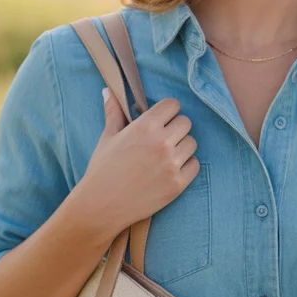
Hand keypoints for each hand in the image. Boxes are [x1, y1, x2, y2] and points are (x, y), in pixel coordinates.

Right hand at [77, 87, 200, 239]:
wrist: (101, 206)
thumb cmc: (102, 170)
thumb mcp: (107, 138)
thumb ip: (114, 112)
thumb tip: (108, 91)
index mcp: (144, 127)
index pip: (173, 105)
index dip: (167, 112)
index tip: (161, 120)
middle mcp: (161, 143)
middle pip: (186, 122)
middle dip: (175, 128)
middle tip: (163, 139)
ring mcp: (172, 164)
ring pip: (192, 143)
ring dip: (182, 147)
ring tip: (165, 156)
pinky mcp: (178, 184)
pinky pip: (195, 165)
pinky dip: (186, 166)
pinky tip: (170, 170)